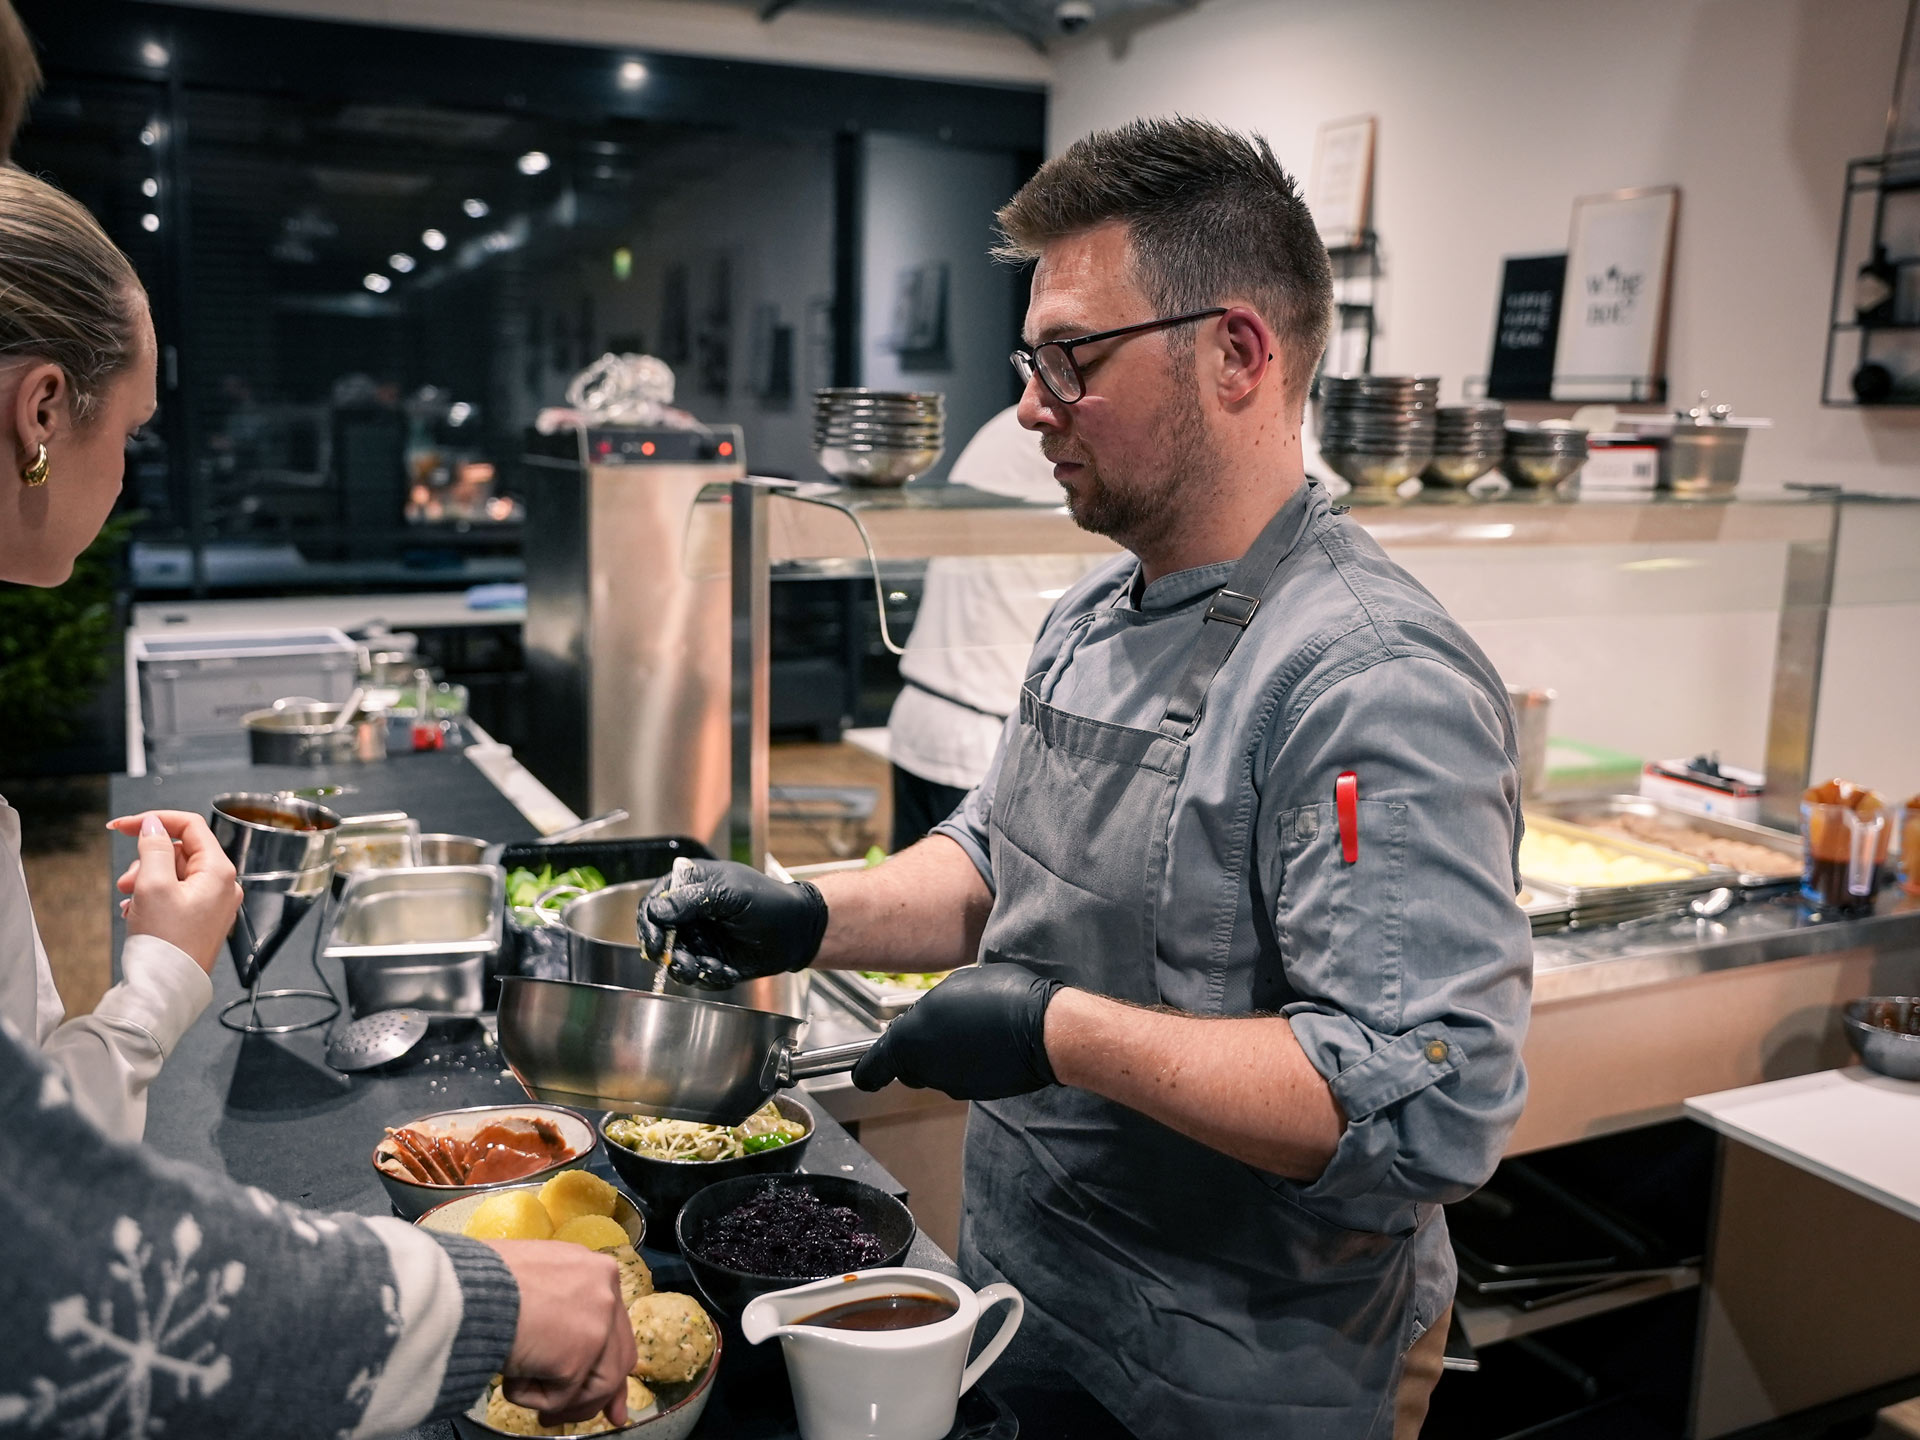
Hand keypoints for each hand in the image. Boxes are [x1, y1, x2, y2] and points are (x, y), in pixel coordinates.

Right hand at [107, 812, 240, 974]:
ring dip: (146, 880)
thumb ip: (154, 848)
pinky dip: (152, 898)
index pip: (191, 826)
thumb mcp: (153, 885)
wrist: (167, 989)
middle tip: (126, 880)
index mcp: (219, 872)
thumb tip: (154, 825)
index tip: (123, 826)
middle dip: (147, 860)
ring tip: (130, 900)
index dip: (155, 820)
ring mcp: (213, 904)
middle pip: (180, 851)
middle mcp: (222, 886)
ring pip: (174, 874)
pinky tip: (136, 913)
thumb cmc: (166, 942)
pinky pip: (174, 896)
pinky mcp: (200, 920)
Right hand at [488, 1239, 636, 1427]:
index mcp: (595, 1270)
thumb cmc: (483, 1282)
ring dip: (561, 1401)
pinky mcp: (580, 1355)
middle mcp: (606, 1290)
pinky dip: (532, 1397)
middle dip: (601, 1396)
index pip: (614, 1323)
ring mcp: (599, 1323)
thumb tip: (562, 1343)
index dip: (607, 1361)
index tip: (605, 1393)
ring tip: (528, 1397)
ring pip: (596, 1384)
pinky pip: (561, 1396)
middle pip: (617, 1357)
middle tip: (575, 1416)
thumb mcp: (534, 1281)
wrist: (466, 1288)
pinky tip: (510, 1379)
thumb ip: (559, 1308)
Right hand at [637, 860, 828, 988]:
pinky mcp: (709, 960)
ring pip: (675, 960)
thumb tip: (656, 910)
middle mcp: (689, 914)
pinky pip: (696, 975)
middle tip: (682, 961)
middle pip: (659, 936)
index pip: (654, 903)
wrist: (796, 931)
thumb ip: (692, 899)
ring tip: (710, 965)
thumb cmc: (768, 901)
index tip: (656, 941)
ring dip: (688, 967)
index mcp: (690, 887)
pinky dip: (709, 976)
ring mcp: (699, 939)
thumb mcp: (730, 893)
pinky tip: (727, 969)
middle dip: (668, 952)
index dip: (649, 923)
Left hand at [850, 962, 1062, 1100]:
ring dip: (946, 1055)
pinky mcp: (979, 1093)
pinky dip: (970, 1064)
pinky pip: (963, 1077)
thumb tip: (929, 1016)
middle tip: (937, 1026)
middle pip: (907, 1068)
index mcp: (909, 1042)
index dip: (866, 1070)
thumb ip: (930, 1007)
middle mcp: (926, 1070)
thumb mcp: (955, 985)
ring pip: (937, 1072)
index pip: (871, 1070)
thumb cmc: (1000, 998)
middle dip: (914, 1053)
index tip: (864, 1071)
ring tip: (972, 1027)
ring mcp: (953, 1085)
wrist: (1044, 1029)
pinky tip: (989, 1042)